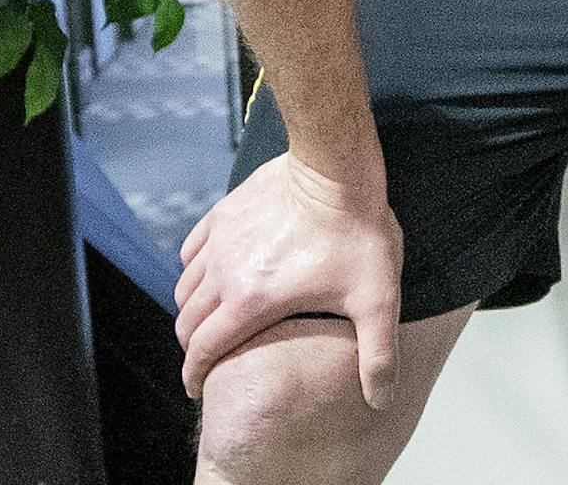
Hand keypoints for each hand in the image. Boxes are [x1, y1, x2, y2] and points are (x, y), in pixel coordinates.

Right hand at [174, 149, 404, 409]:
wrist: (338, 167)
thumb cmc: (357, 232)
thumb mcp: (376, 298)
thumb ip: (379, 354)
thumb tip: (381, 401)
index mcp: (250, 302)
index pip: (203, 351)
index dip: (195, 376)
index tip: (196, 389)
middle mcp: (223, 273)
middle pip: (187, 322)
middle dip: (192, 346)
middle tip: (206, 358)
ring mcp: (220, 239)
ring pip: (185, 286)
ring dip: (191, 309)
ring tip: (209, 320)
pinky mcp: (225, 211)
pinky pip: (192, 248)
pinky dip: (193, 269)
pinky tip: (211, 272)